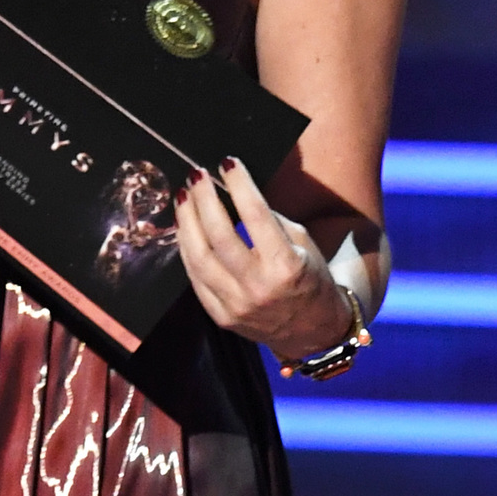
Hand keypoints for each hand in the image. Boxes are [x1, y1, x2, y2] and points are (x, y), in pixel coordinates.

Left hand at [175, 158, 351, 358]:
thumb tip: (236, 191)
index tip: (227, 163)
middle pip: (219, 236)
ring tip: (183, 198)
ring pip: (198, 258)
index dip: (239, 185)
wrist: (313, 332)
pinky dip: (187, 250)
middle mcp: (258, 287)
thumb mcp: (302, 244)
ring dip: (187, 222)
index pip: (256, 216)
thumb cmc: (310, 278)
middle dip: (204, 200)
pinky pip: (195, 279)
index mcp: (286, 265)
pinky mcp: (221, 317)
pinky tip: (185, 228)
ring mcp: (236, 305)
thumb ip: (270, 221)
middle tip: (196, 176)